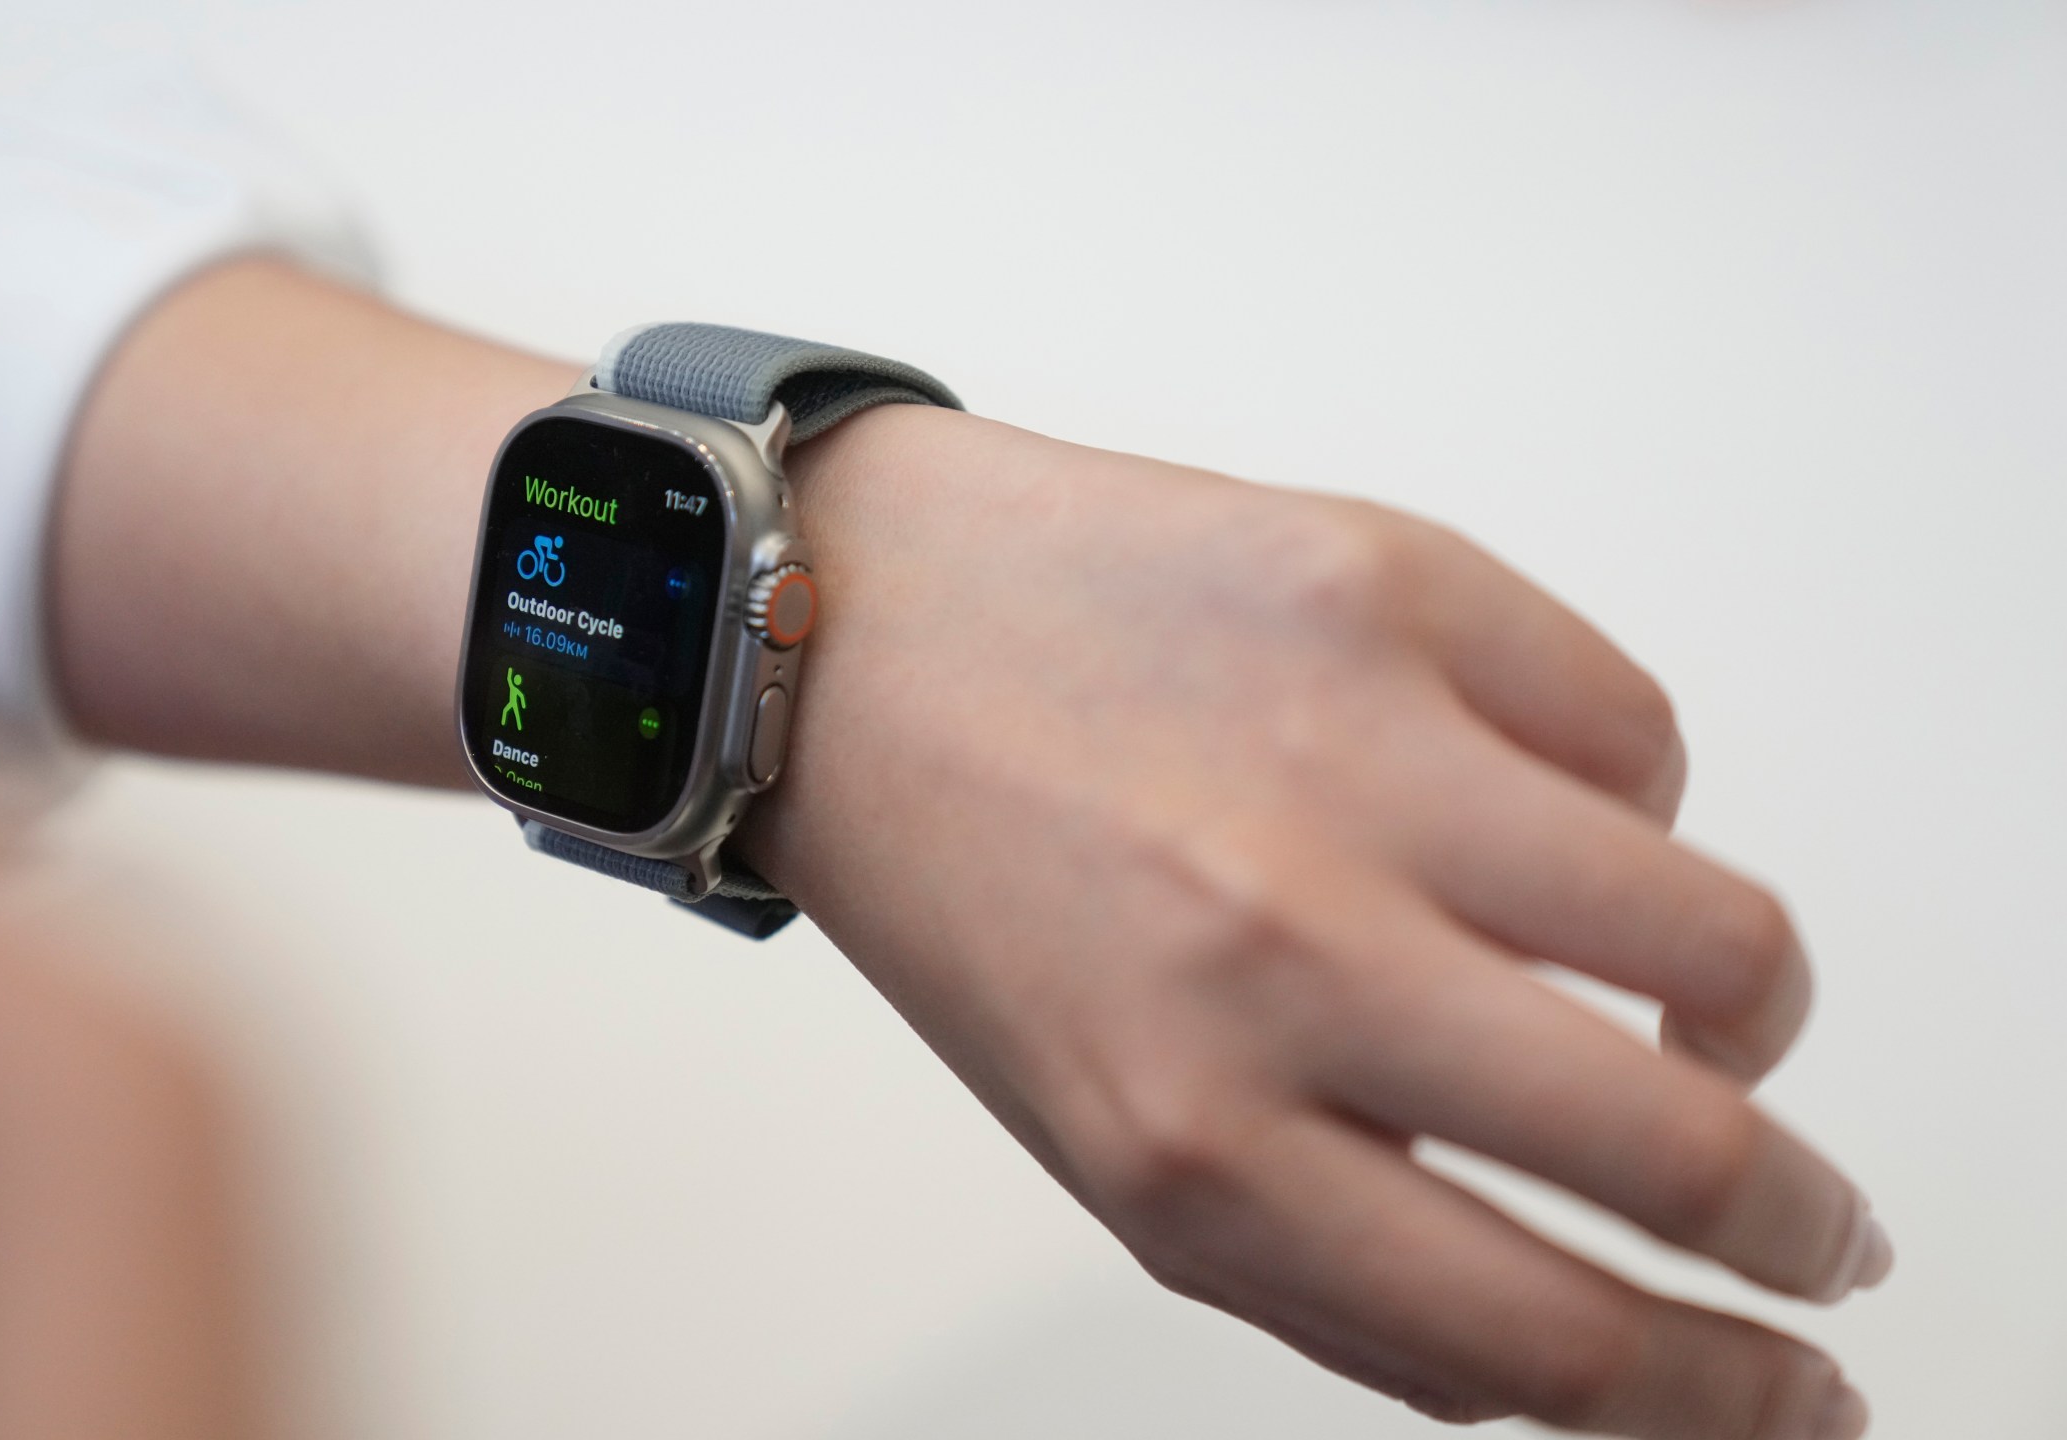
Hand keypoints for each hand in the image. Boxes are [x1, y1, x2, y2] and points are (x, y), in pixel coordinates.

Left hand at [742, 404, 1886, 1439]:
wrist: (844, 632)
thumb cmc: (970, 887)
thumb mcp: (1111, 1143)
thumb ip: (1329, 1273)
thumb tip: (1567, 1361)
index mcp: (1189, 1134)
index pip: (1547, 1335)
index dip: (1719, 1398)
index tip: (1795, 1395)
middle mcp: (1278, 954)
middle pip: (1678, 1153)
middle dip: (1802, 1228)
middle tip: (1818, 1228)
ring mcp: (1350, 756)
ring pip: (1717, 935)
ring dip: (1750, 1007)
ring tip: (1701, 1006)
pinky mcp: (1390, 585)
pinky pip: (1640, 731)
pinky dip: (1627, 800)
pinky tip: (1532, 808)